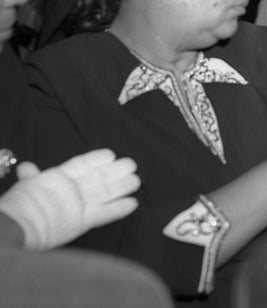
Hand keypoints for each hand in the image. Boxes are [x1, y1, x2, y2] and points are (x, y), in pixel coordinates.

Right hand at [0, 149, 139, 249]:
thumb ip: (32, 177)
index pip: (83, 163)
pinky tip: (133, 203)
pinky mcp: (85, 219)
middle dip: (117, 170)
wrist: (17, 224)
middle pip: (101, 175)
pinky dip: (121, 208)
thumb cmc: (17, 207)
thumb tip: (26, 167)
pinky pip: (108, 213)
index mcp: (59, 176)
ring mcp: (81, 202)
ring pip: (108, 190)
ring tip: (136, 181)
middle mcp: (74, 186)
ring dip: (124, 185)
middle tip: (131, 165)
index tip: (110, 155)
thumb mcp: (25, 187)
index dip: (98, 159)